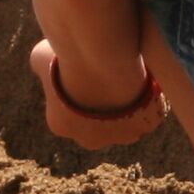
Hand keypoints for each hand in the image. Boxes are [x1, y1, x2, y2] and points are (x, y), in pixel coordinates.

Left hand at [31, 36, 164, 149]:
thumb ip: (41, 64)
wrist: (102, 58)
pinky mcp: (148, 123)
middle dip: (104, 109)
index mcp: (60, 125)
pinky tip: (148, 81)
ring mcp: (123, 135)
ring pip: (128, 124)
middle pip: (99, 126)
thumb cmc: (68, 55)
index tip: (85, 76)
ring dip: (130, 108)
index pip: (68, 115)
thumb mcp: (42, 55)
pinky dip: (152, 100)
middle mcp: (91, 139)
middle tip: (108, 78)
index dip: (77, 95)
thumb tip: (41, 62)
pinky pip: (152, 113)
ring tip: (131, 79)